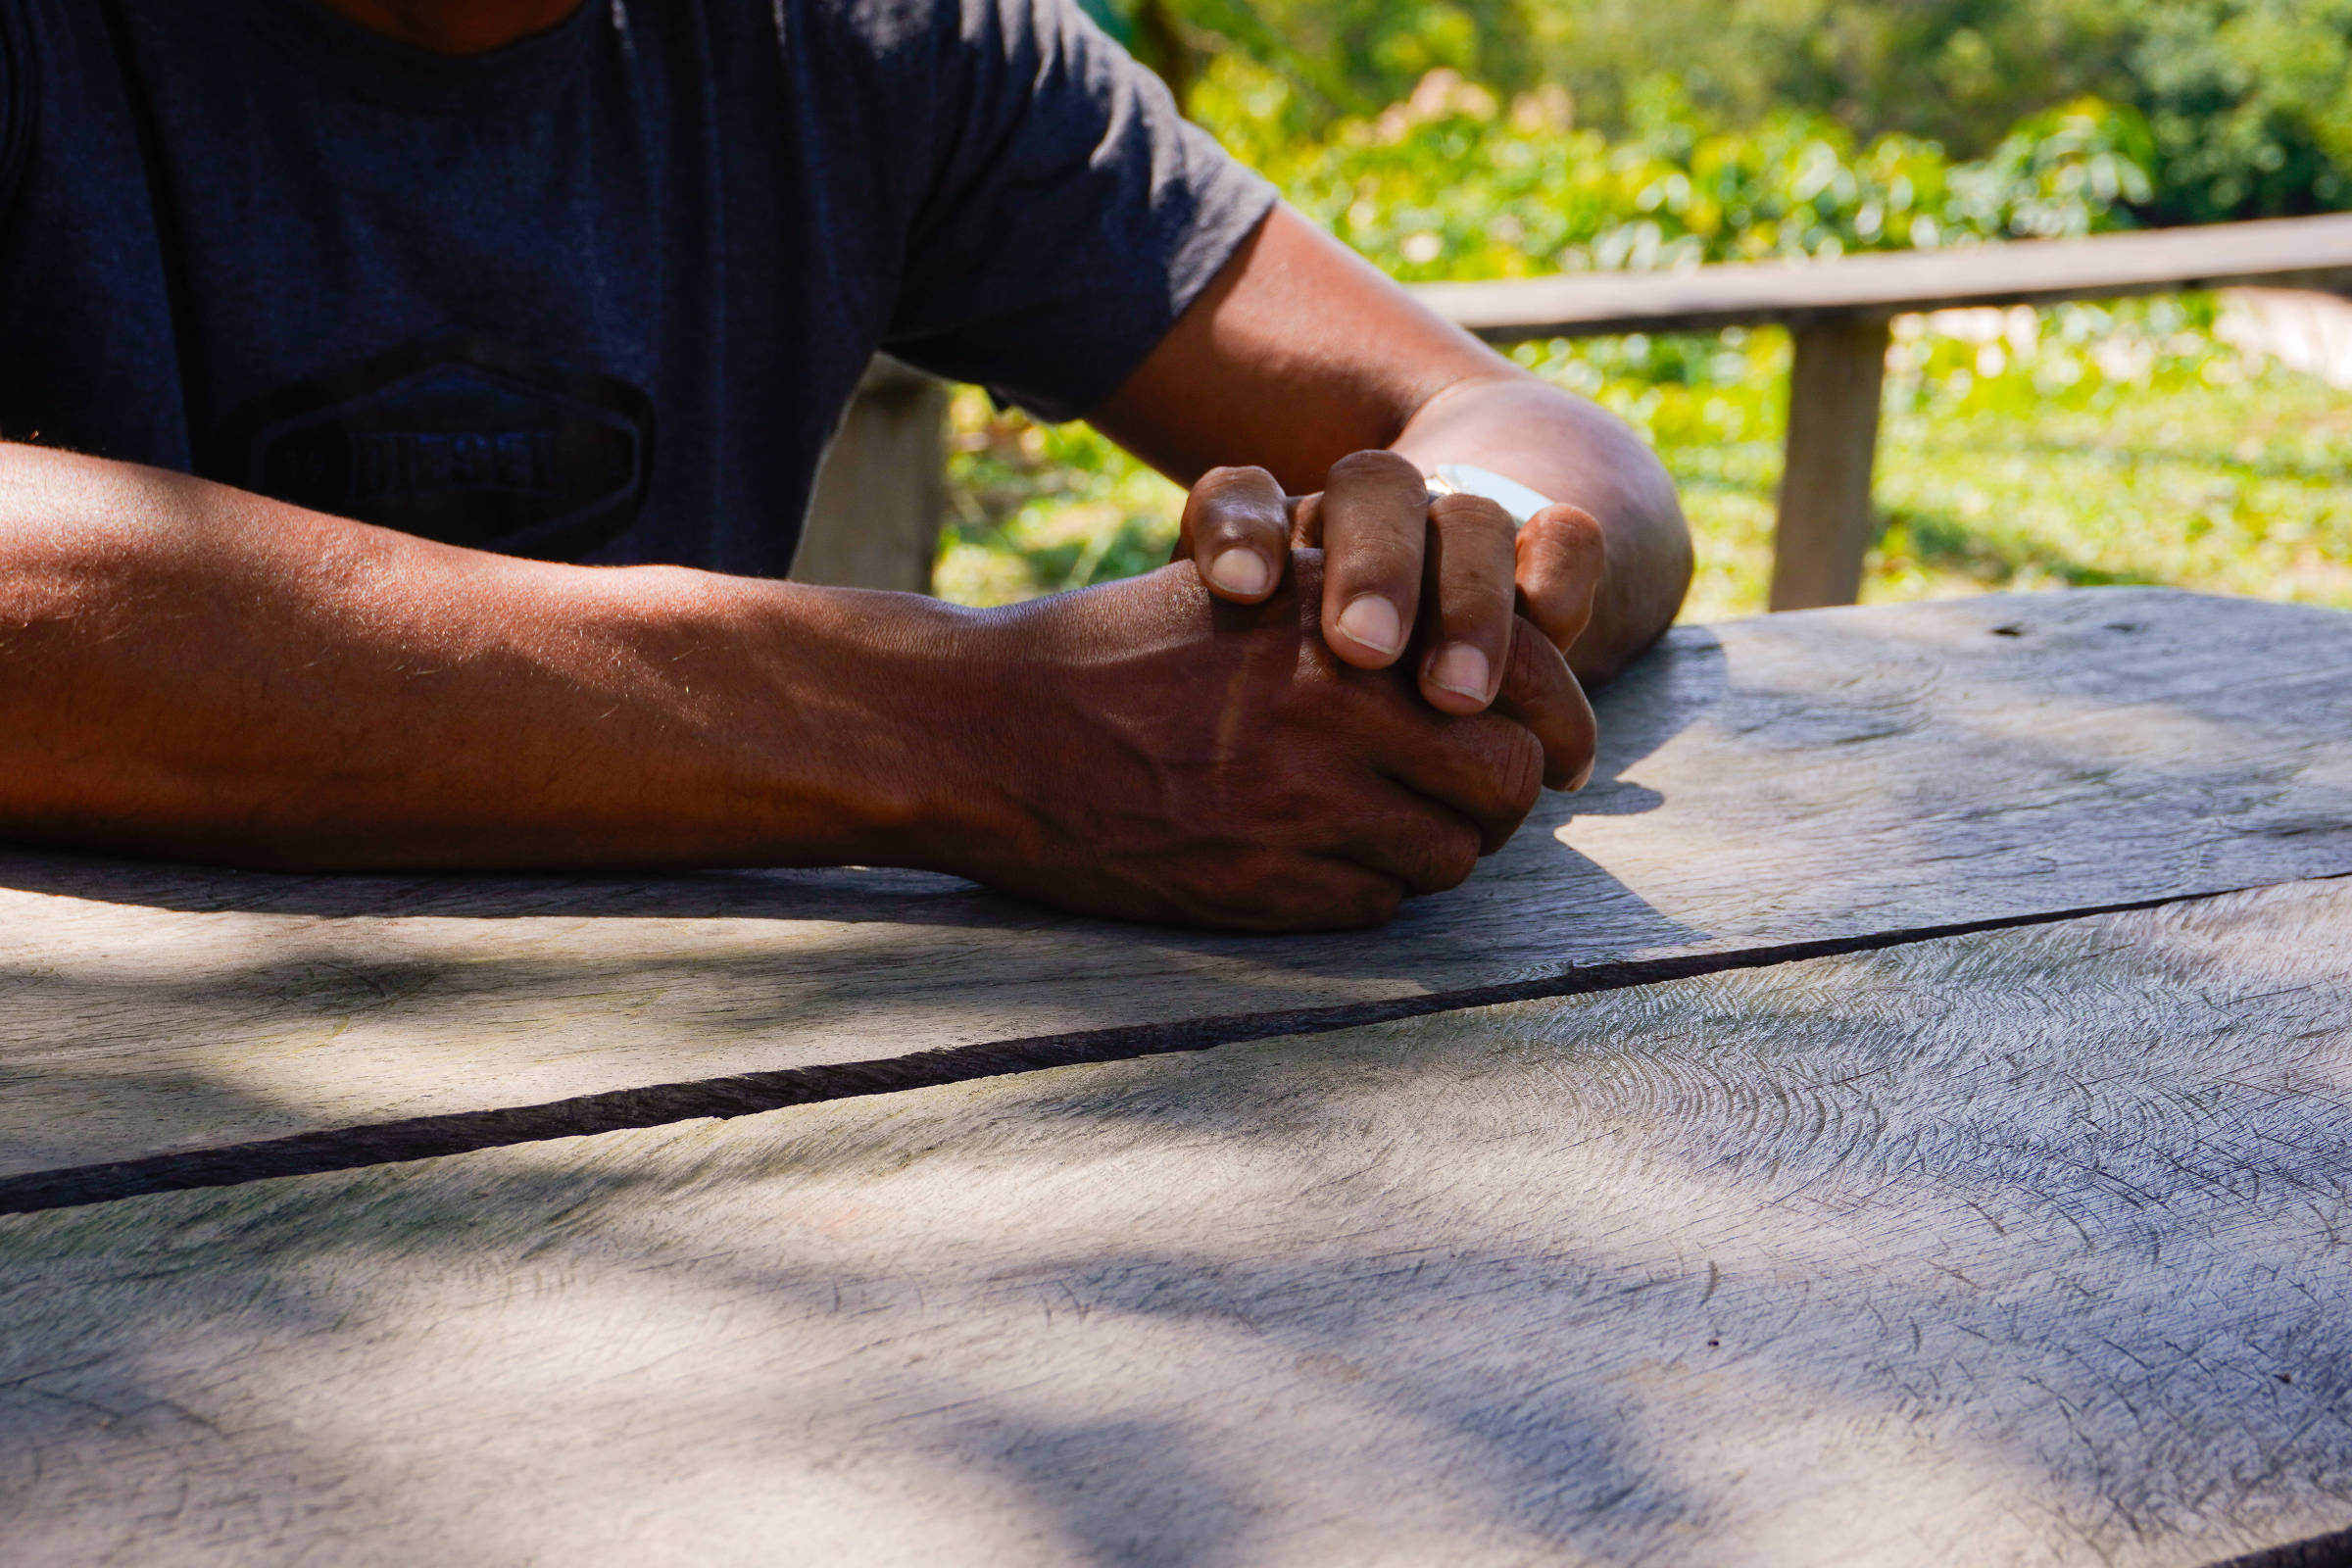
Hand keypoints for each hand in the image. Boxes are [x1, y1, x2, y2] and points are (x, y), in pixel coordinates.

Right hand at [939, 552, 1592, 930]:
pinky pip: (1375, 908)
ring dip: (1433, 849)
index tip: (1558, 748)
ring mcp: (1298, 806)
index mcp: (1337, 620)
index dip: (1556, 720)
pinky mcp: (1260, 888)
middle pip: (1507, 782)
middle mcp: (1333, 708)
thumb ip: (1354, 608)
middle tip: (1463, 798)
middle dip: (1499, 797)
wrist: (979, 732)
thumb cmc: (1109, 654)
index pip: (1518, 677)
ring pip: (1451, 857)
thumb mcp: (1242, 591)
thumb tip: (1477, 651)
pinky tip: (1311, 863)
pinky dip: (1364, 893)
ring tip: (1379, 828)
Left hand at [1173, 452, 1609, 723]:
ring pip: (1468, 518)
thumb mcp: (1218, 708)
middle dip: (1371, 568)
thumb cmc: (1260, 731)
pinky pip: (1563, 540)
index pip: (1240, 498)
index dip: (1240, 532)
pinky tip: (1553, 634)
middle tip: (1362, 653)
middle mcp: (1365, 516)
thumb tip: (1150, 738)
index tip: (1235, 591)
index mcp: (1269, 529)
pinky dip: (1558, 579)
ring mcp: (1455, 530)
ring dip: (1465, 601)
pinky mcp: (1537, 557)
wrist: (1439, 655)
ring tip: (1455, 698)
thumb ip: (1188, 699)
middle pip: (1373, 493)